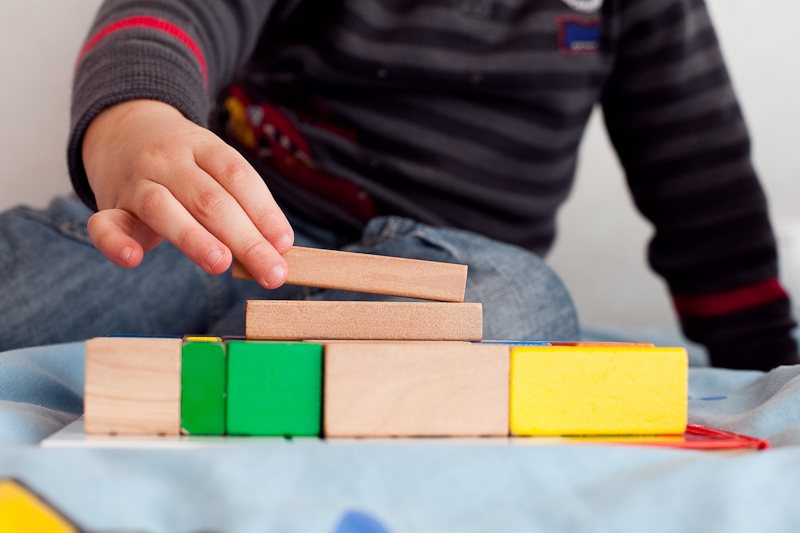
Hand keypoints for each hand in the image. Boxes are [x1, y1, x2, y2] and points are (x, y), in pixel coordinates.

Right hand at [82, 99, 292, 287]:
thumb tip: (277, 247)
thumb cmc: (184, 166)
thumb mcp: (213, 168)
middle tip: (272, 272)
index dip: (264, 211)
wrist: (121, 131)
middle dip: (246, 240)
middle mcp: (168, 160)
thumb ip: (241, 203)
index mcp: (203, 146)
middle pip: (210, 199)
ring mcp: (136, 181)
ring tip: (222, 264)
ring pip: (162, 208)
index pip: (238, 176)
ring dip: (195, 238)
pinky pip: (104, 224)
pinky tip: (133, 259)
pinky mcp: (110, 206)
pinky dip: (115, 243)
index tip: (284, 243)